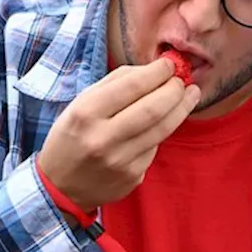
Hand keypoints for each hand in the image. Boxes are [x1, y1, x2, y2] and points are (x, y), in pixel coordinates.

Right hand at [38, 58, 199, 210]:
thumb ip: (115, 84)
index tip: (170, 64)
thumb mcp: (80, 104)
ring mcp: (119, 161)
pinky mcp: (132, 177)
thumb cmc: (72, 137)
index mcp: (85, 113)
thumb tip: (153, 70)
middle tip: (184, 80)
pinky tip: (162, 124)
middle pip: (153, 109)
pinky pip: (155, 148)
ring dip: (181, 108)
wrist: (60, 187)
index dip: (157, 72)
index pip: (131, 86)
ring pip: (162, 129)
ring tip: (190, 94)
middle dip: (174, 89)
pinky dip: (161, 132)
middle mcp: (102, 138)